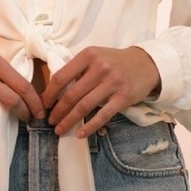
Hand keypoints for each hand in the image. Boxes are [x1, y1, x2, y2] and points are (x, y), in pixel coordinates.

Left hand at [41, 46, 160, 138]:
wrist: (146, 63)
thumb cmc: (114, 61)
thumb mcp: (95, 56)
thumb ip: (78, 69)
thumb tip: (54, 90)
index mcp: (88, 55)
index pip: (62, 76)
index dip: (50, 93)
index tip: (44, 104)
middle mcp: (100, 67)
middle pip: (71, 94)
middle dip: (58, 111)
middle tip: (50, 121)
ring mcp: (113, 82)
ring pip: (84, 106)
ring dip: (69, 120)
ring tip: (60, 129)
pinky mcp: (123, 97)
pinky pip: (103, 115)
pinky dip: (89, 127)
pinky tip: (80, 134)